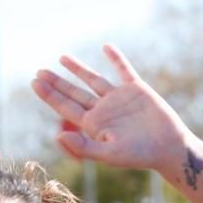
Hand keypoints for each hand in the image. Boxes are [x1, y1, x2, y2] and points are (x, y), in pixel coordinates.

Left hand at [32, 45, 188, 171]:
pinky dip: (116, 59)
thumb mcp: (108, 154)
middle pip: (74, 93)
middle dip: (57, 83)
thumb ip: (83, 147)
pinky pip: (123, 70)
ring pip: (93, 80)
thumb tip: (57, 136)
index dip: (50, 95)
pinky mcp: (136, 90)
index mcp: (94, 125)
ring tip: (61, 58)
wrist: (168, 148)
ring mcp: (118, 99)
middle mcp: (103, 110)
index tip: (35, 82)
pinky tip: (106, 47)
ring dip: (78, 69)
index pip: (66, 108)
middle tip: (39, 72)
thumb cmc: (138, 155)